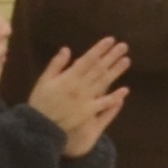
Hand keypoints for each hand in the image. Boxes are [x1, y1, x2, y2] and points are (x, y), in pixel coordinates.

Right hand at [26, 39, 131, 155]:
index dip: (99, 49)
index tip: (110, 40)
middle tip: (123, 46)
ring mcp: (86, 99)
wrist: (41, 127)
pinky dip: (114, 97)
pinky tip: (125, 90)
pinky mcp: (89, 112)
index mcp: (68, 77)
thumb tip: (66, 49)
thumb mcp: (44, 80)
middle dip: (111, 56)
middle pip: (98, 68)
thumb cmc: (40, 102)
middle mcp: (80, 86)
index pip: (87, 60)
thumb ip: (55, 65)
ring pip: (104, 82)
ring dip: (116, 71)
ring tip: (127, 61)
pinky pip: (104, 104)